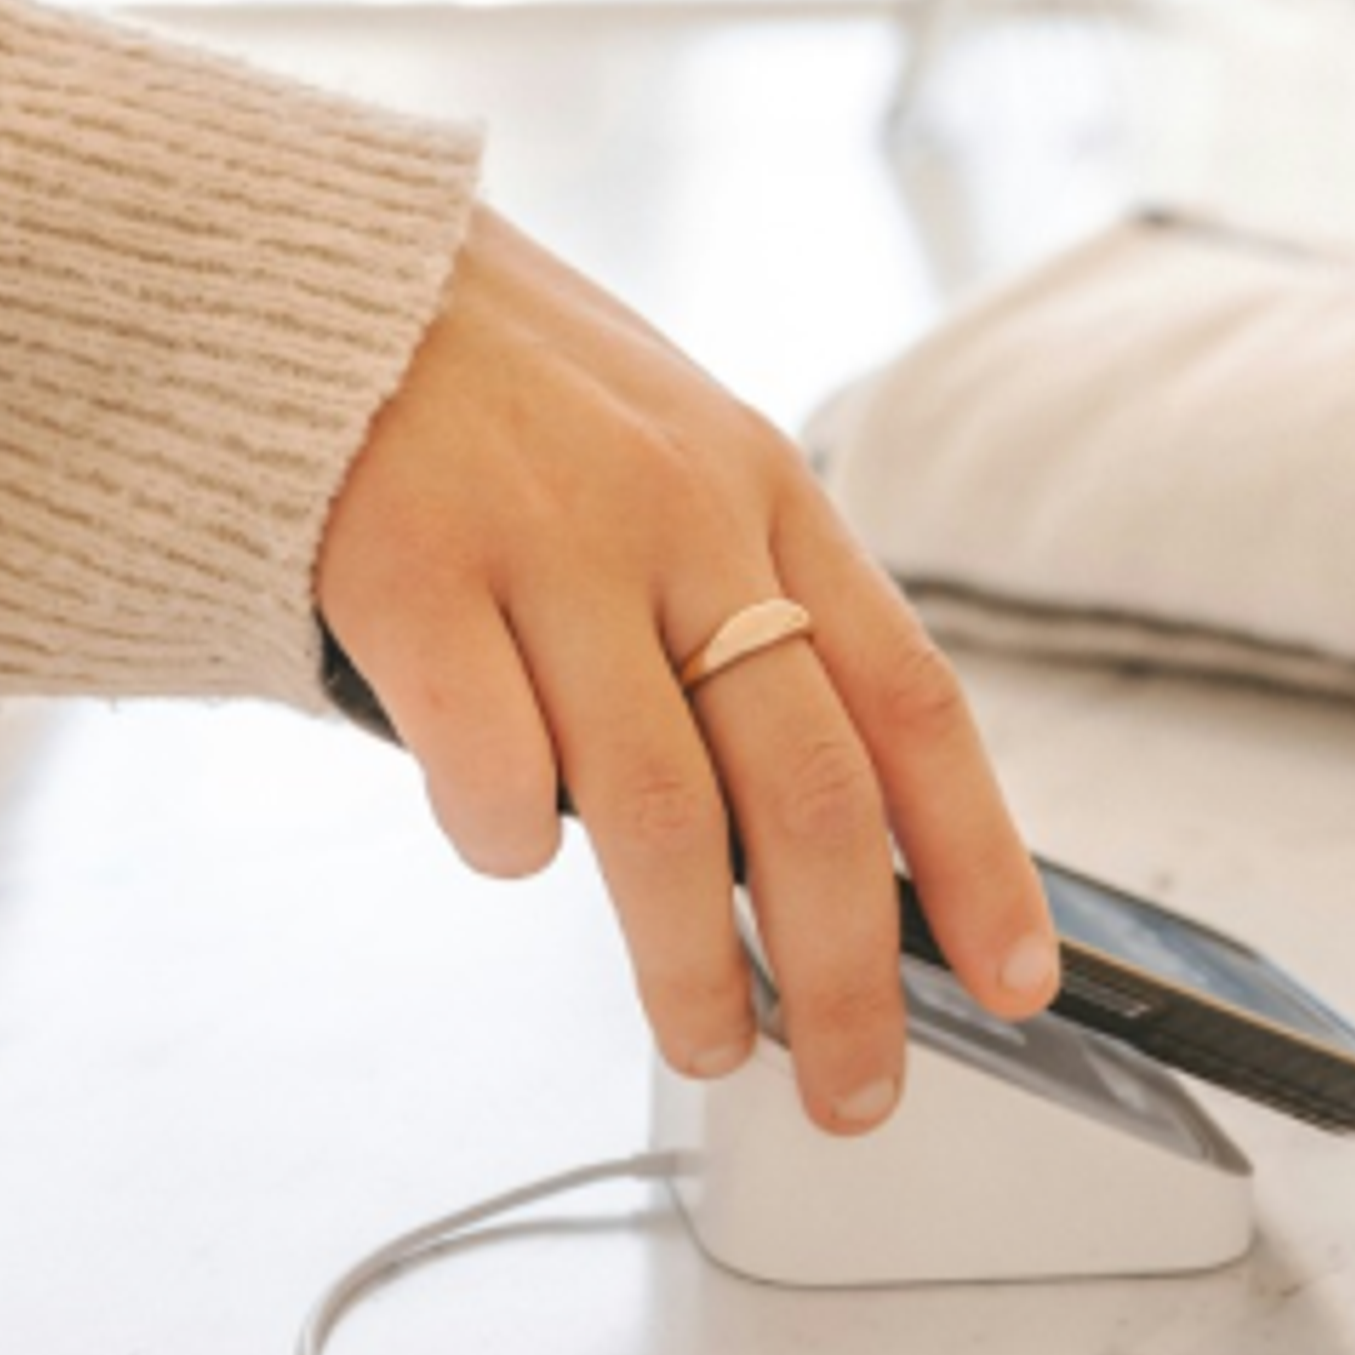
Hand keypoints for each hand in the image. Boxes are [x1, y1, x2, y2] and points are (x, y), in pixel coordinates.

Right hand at [316, 206, 1059, 1132]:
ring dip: (689, 962)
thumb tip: (807, 830)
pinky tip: (504, 850)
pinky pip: (491, 769)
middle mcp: (685, 519)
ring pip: (660, 813)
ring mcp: (550, 543)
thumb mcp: (678, 463)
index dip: (982, 856)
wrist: (332, 272)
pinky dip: (506, 844)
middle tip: (857, 1082)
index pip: (914, 702)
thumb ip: (746, 609)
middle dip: (850, 969)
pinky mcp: (413, 571)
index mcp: (770, 496)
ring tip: (704, 1040)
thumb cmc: (514, 393)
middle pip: (810, 790)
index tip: (1022, 979)